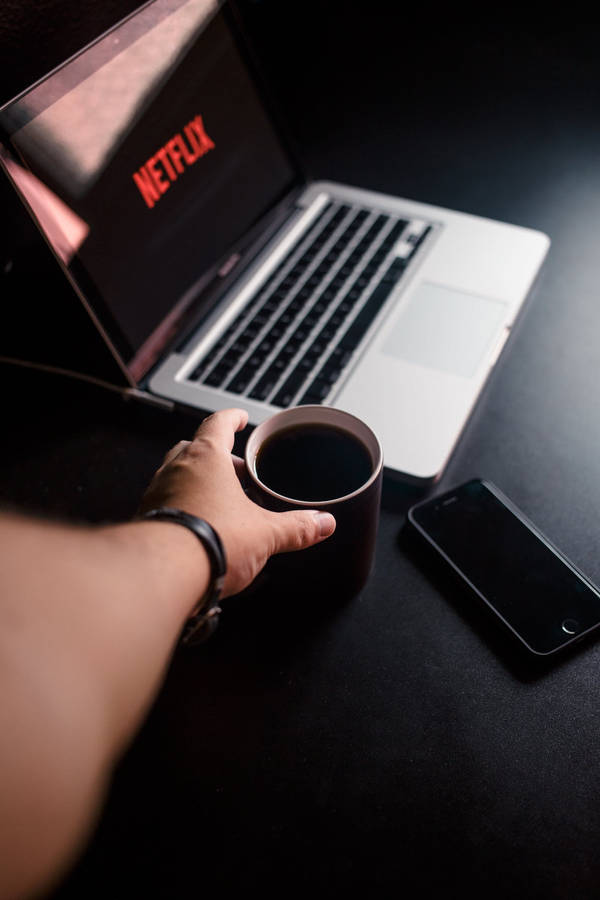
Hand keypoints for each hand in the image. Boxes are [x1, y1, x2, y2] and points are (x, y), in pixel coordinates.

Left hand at [138, 408, 335, 596]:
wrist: (163, 575)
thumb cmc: (210, 541)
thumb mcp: (265, 534)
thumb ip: (296, 528)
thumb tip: (322, 523)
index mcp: (205, 458)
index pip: (217, 424)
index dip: (230, 418)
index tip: (237, 417)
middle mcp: (175, 470)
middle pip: (194, 449)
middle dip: (216, 458)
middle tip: (237, 472)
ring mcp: (155, 495)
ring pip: (176, 477)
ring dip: (197, 484)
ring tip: (220, 504)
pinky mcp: (144, 522)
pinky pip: (164, 506)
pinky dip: (182, 510)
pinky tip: (198, 530)